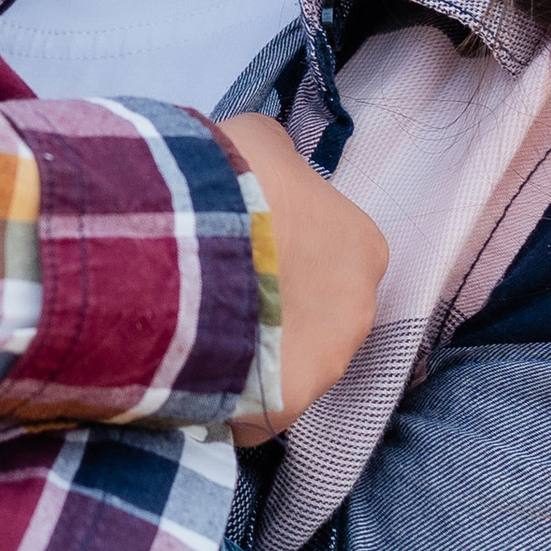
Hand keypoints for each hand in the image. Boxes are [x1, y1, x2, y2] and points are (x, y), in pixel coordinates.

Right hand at [218, 113, 387, 440]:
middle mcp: (358, 314)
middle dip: (276, 311)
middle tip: (219, 294)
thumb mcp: (257, 140)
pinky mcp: (283, 408)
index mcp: (362, 248)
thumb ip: (277, 157)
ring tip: (195, 334)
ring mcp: (324, 368)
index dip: (289, 255)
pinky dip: (227, 399)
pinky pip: (254, 410)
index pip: (335, 257)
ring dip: (252, 356)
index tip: (248, 251)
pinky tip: (188, 372)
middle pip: (317, 318)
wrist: (187, 245)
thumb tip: (274, 159)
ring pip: (287, 366)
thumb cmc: (230, 183)